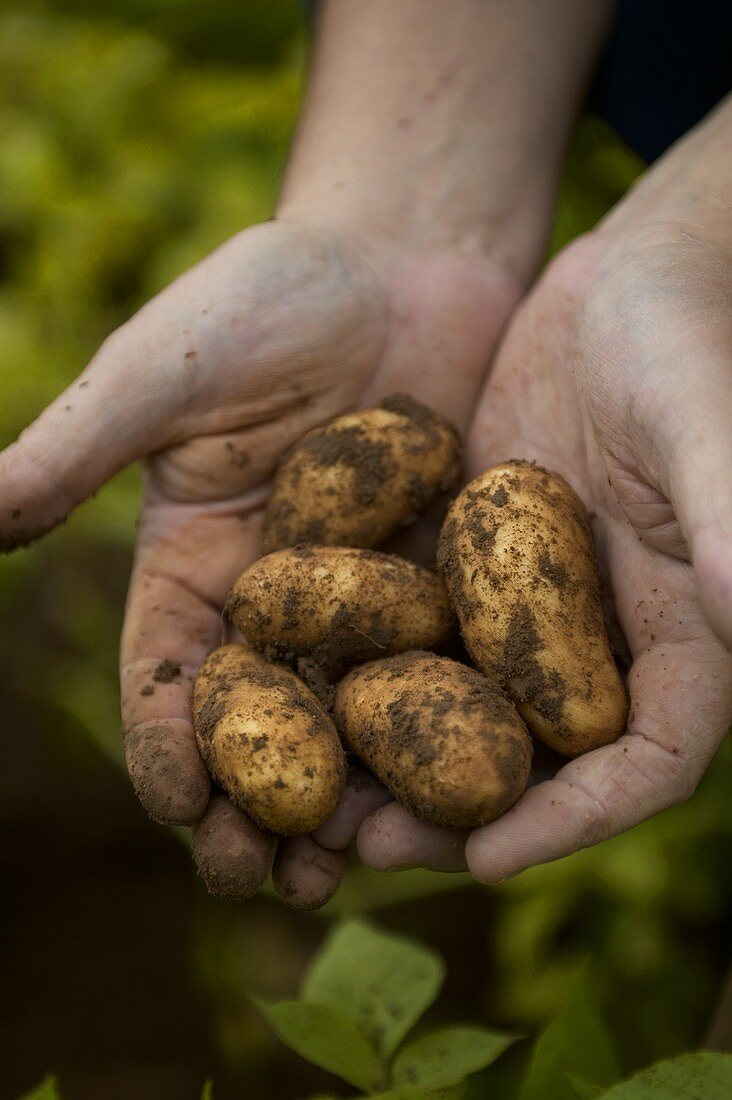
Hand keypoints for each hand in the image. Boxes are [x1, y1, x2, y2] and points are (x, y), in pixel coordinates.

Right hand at [0, 217, 519, 904]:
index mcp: (193, 566)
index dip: (167, 747)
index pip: (168, 679)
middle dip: (258, 805)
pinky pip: (443, 670)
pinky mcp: (446, 583)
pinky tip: (456, 783)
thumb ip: (81, 447)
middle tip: (269, 877)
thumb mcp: (167, 370)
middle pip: (259, 727)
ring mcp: (365, 601)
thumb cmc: (273, 295)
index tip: (184, 808)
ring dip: (348, 797)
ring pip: (350, 722)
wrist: (403, 255)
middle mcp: (275, 601)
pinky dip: (441, 732)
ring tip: (356, 864)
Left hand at [358, 215, 731, 880]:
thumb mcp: (707, 426)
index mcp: (686, 632)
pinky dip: (378, 670)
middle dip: (464, 810)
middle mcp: (611, 637)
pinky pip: (427, 632)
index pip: (649, 762)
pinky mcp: (480, 561)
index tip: (488, 859)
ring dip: (404, 756)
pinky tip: (307, 689)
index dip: (577, 820)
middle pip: (543, 759)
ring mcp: (538, 605)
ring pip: (472, 708)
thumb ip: (729, 520)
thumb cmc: (690, 338)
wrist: (628, 279)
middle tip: (371, 847)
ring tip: (322, 793)